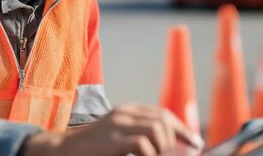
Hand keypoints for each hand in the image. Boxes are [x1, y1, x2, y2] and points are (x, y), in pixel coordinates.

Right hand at [23, 103, 203, 155]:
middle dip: (178, 137)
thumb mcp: (120, 138)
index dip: (183, 128)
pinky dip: (149, 155)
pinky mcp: (114, 138)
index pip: (163, 114)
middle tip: (180, 152)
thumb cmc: (94, 150)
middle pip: (163, 119)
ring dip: (161, 148)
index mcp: (128, 111)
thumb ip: (140, 136)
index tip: (196, 143)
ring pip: (157, 129)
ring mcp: (119, 124)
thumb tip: (170, 144)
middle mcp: (125, 113)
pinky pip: (144, 144)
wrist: (65, 151)